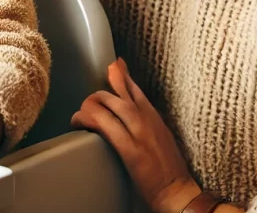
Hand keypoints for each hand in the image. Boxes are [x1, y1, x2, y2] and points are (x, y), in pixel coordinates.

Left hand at [71, 58, 203, 212]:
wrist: (177, 190)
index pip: (135, 89)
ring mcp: (139, 133)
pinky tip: (79, 121)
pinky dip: (89, 120)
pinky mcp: (130, 149)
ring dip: (91, 105)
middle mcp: (147, 119)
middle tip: (88, 101)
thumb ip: (147, 123)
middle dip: (99, 93)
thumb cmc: (169, 168)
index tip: (113, 65)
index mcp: (155, 116)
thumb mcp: (162, 137)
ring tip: (81, 113)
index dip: (122, 75)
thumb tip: (133, 114)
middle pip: (119, 93)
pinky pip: (105, 126)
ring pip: (111, 105)